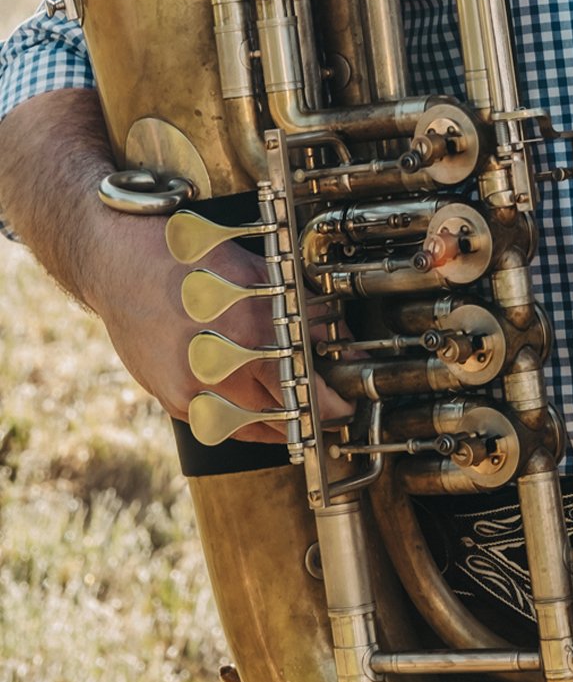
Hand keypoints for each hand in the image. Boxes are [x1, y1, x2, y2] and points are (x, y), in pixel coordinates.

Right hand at [0, 89, 351, 445]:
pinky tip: (263, 419)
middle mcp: (216, 359)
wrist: (120, 264)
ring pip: (249, 421)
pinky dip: (244, 424)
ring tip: (303, 420)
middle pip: (276, 404)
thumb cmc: (188, 257)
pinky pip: (217, 423)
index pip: (297, 377)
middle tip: (332, 410)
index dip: (325, 397)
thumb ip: (294, 301)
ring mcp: (190, 384)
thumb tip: (333, 330)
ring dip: (280, 423)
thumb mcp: (251, 267)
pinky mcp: (171, 397)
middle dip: (309, 410)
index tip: (344, 404)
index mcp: (244, 322)